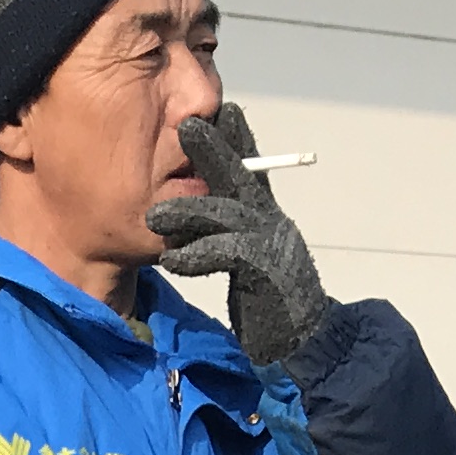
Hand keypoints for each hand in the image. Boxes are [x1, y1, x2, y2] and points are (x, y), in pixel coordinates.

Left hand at [150, 103, 330, 368]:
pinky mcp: (268, 275)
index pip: (250, 167)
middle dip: (216, 150)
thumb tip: (188, 211)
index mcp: (265, 214)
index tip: (217, 112)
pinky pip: (230, 255)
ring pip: (230, 215)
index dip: (234, 139)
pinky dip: (199, 255)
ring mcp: (273, 245)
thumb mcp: (245, 257)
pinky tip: (174, 260)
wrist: (300, 343)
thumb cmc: (267, 302)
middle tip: (188, 127)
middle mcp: (272, 222)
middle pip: (242, 176)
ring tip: (155, 217)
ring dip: (190, 212)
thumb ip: (225, 231)